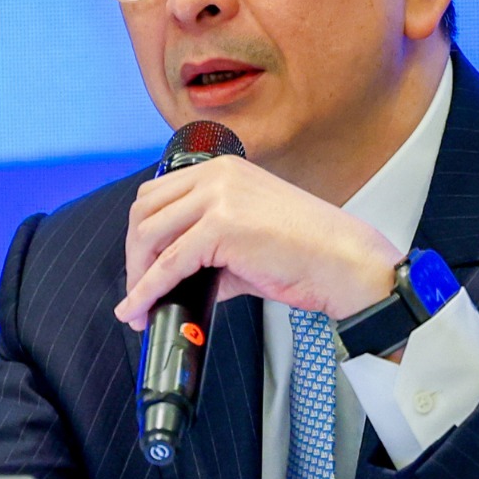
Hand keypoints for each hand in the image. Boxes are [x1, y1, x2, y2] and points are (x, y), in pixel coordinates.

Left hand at [116, 154, 402, 337]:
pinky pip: (168, 263)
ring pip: (150, 235)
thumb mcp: (248, 237)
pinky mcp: (221, 227)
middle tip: (137, 290)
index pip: (158, 195)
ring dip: (137, 275)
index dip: (141, 234)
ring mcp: (218, 197)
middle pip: (145, 210)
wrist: (344, 262)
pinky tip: (140, 309)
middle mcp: (217, 175)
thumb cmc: (309, 252)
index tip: (140, 266)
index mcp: (223, 169)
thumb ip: (210, 248)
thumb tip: (176, 279)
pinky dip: (148, 290)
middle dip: (134, 254)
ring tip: (140, 306)